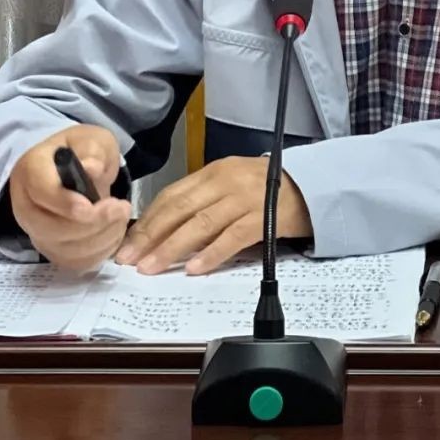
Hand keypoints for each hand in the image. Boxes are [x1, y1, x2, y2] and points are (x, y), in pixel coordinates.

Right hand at [9, 125, 131, 272]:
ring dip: (101, 238)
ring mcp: (36, 232)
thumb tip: (92, 168)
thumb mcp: (91, 139)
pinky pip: (73, 263)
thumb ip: (92, 151)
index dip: (68, 203)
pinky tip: (113, 232)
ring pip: (63, 249)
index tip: (97, 204)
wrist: (71, 167)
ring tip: (121, 217)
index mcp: (30, 170)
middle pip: (50, 228)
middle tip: (121, 208)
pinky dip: (99, 252)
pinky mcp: (51, 249)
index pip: (42, 193)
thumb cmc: (81, 151)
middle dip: (92, 224)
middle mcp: (25, 205)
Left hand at [115, 156, 311, 275]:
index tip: (127, 242)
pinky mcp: (263, 216)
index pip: (172, 196)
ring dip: (172, 247)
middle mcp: (225, 181)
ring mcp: (244, 198)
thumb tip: (165, 230)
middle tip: (130, 259)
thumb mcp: (231, 185)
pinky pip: (232, 237)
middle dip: (151, 235)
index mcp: (213, 172)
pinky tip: (194, 268)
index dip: (147, 220)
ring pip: (201, 223)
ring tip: (153, 267)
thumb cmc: (266, 190)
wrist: (311, 186)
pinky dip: (211, 253)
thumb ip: (202, 201)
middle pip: (180, 209)